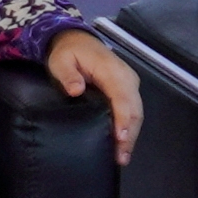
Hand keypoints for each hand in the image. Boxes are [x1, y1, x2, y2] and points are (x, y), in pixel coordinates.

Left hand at [42, 29, 141, 162]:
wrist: (76, 40)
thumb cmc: (68, 52)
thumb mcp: (61, 60)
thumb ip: (68, 75)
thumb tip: (76, 90)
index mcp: (112, 71)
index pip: (122, 98)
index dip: (123, 119)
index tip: (120, 138)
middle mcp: (127, 78)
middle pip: (134, 110)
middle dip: (129, 135)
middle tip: (121, 157)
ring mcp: (129, 85)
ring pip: (136, 113)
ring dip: (131, 135)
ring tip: (122, 157)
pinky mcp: (127, 91)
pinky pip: (132, 111)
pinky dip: (129, 128)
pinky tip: (122, 144)